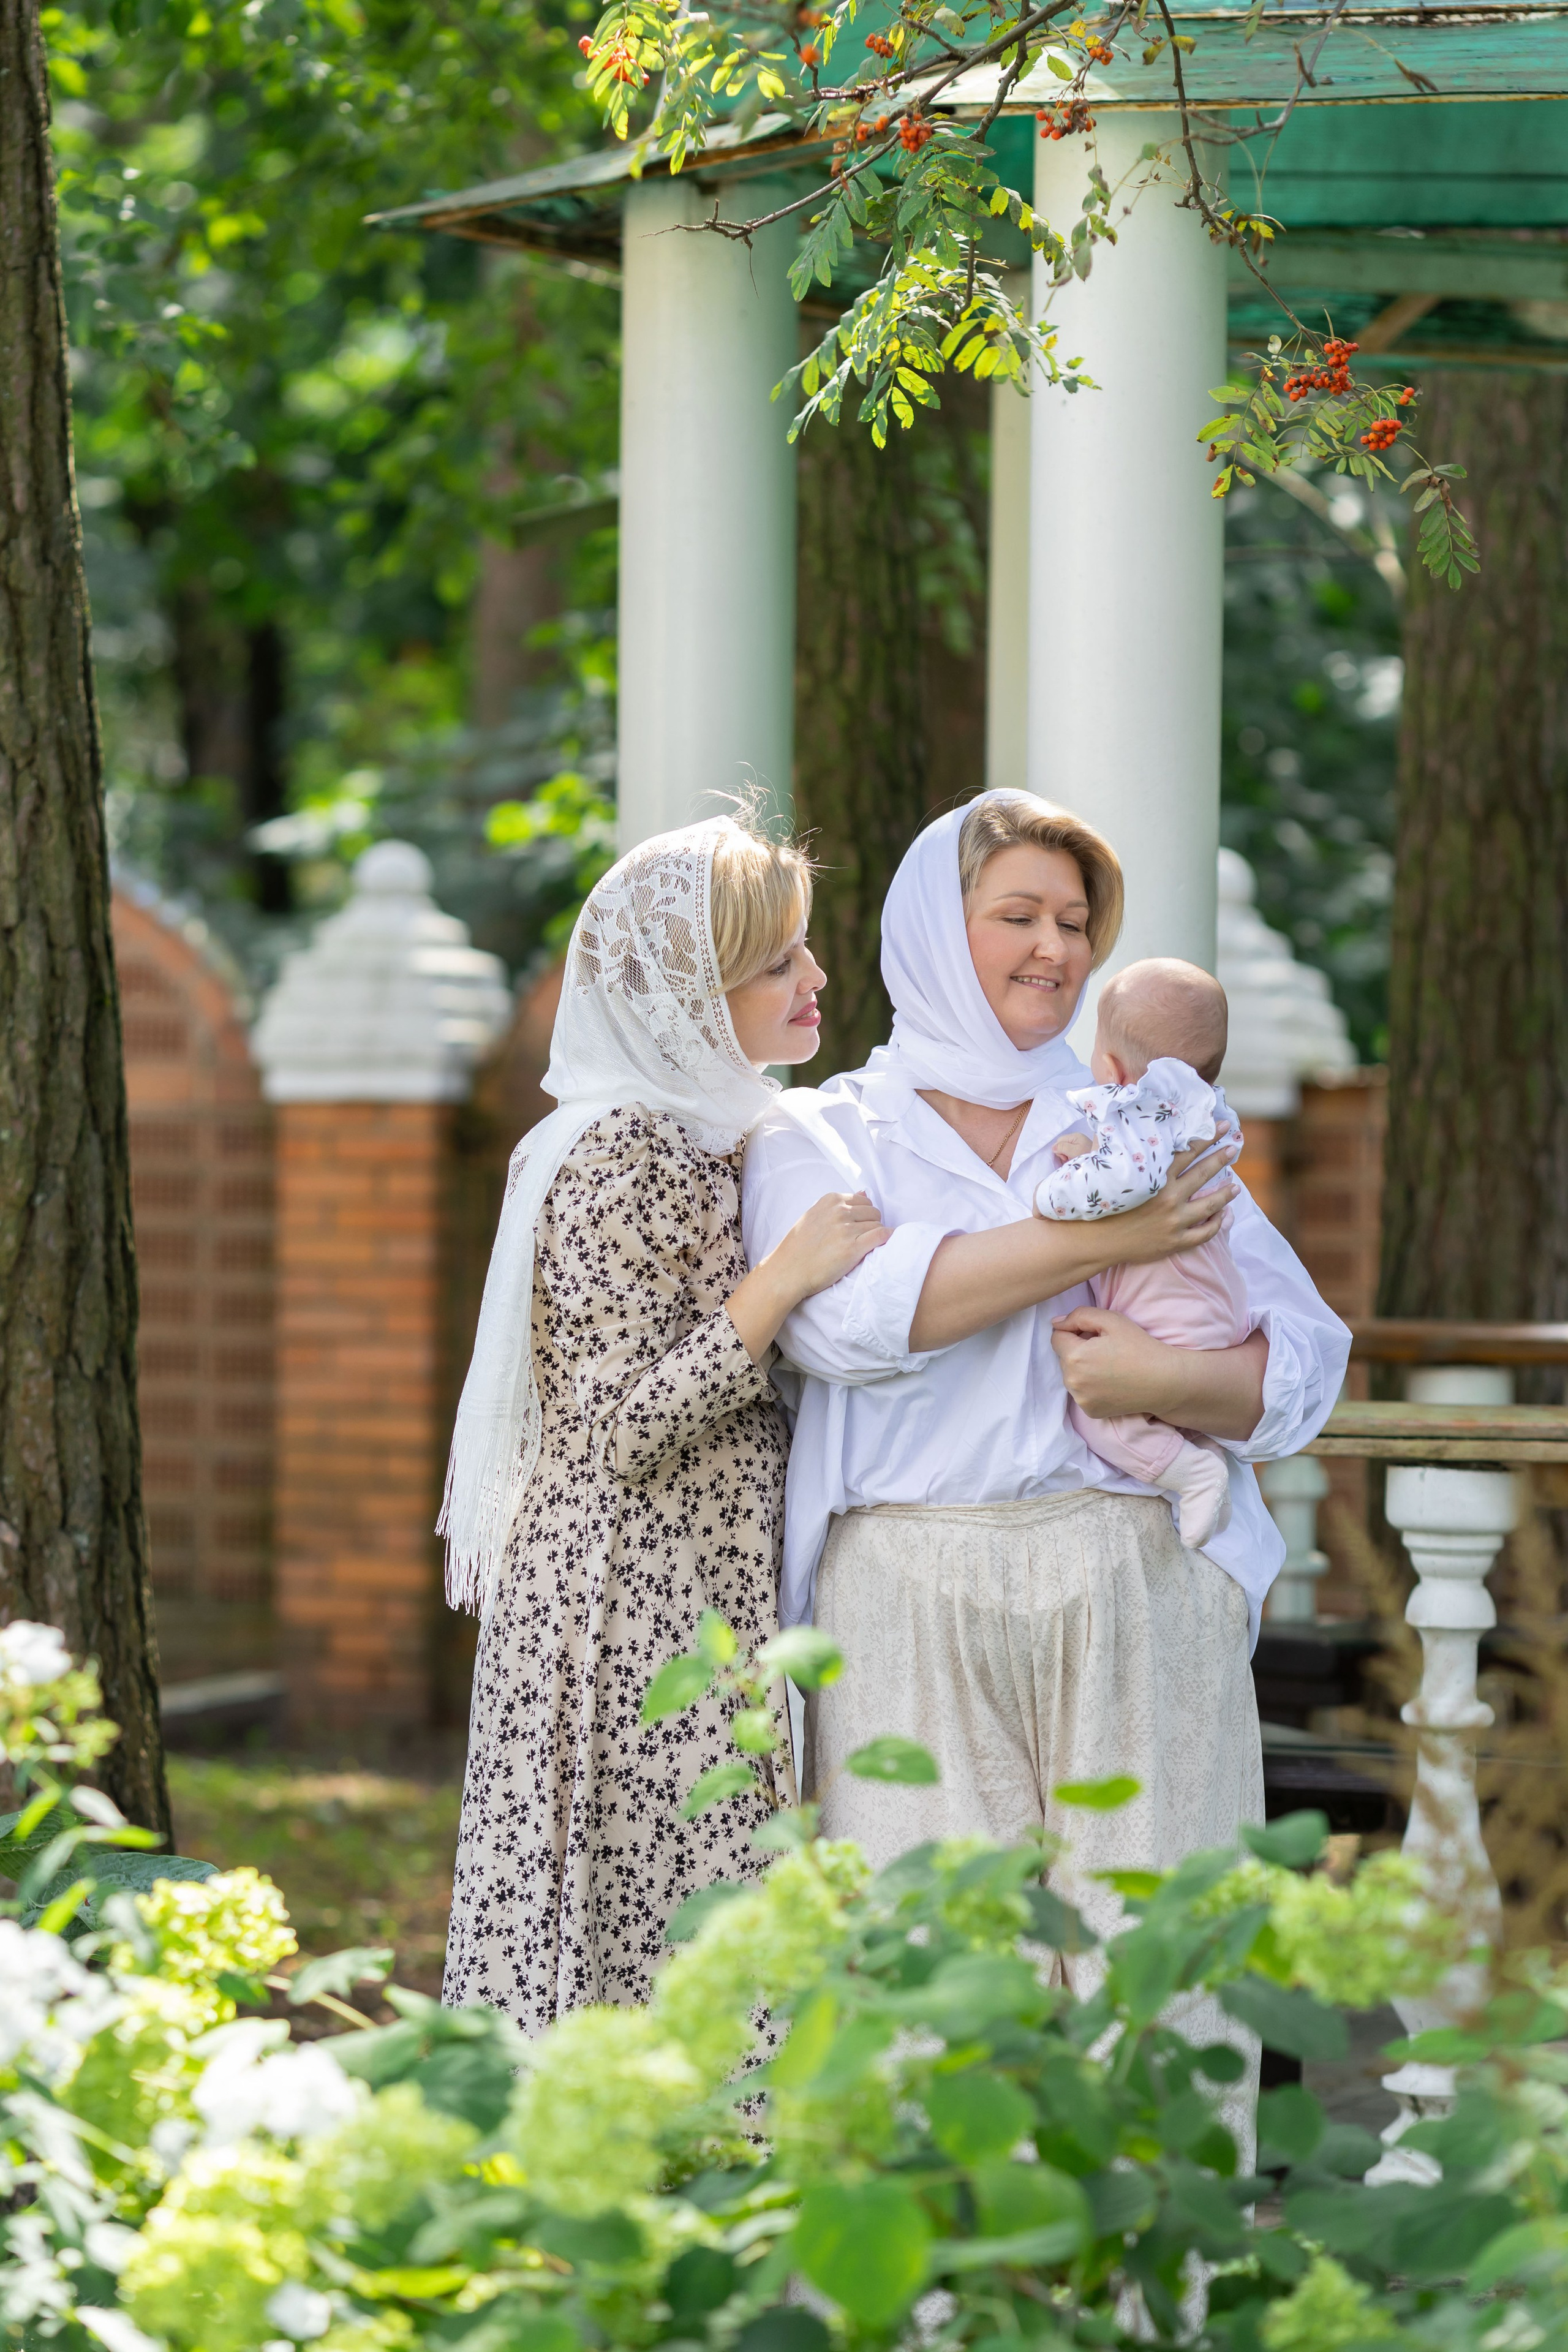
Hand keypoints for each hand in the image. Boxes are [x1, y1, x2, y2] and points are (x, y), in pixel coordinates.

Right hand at [769, 1191, 890, 1303]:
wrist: (788, 1271)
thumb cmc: (798, 1247)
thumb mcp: (814, 1215)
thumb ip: (838, 1205)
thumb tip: (864, 1192)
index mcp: (830, 1200)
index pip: (863, 1201)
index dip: (864, 1215)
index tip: (858, 1226)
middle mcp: (839, 1211)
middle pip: (873, 1212)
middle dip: (871, 1224)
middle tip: (861, 1238)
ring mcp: (846, 1229)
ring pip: (878, 1224)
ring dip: (875, 1235)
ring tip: (864, 1246)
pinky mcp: (852, 1248)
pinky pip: (881, 1236)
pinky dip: (886, 1238)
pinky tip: (884, 1244)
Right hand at [1052, 1129, 1094, 1164]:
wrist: (1099, 1163)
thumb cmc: (1087, 1156)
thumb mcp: (1074, 1151)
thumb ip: (1063, 1147)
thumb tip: (1053, 1147)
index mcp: (1075, 1136)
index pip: (1059, 1140)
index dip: (1059, 1149)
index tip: (1065, 1157)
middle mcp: (1076, 1138)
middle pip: (1061, 1144)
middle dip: (1062, 1152)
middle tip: (1068, 1159)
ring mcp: (1077, 1143)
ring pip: (1064, 1148)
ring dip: (1065, 1155)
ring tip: (1071, 1159)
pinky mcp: (1079, 1148)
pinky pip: (1068, 1150)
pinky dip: (1068, 1156)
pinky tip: (1073, 1159)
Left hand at [1052, 1309, 1268, 1440]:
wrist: (1163, 1381)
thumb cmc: (1139, 1347)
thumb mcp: (1111, 1320)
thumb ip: (1079, 1316)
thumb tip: (1056, 1323)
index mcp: (1074, 1357)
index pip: (1057, 1337)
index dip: (1075, 1331)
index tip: (1095, 1335)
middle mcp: (1072, 1382)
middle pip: (1063, 1357)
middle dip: (1077, 1350)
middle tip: (1106, 1350)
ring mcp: (1081, 1400)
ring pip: (1070, 1376)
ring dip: (1082, 1369)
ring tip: (1109, 1366)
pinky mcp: (1090, 1412)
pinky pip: (1081, 1393)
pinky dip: (1090, 1387)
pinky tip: (1110, 1382)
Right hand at [1097, 1137, 1237, 1267]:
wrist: (1095, 1241)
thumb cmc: (1099, 1204)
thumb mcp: (1108, 1171)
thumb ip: (1119, 1147)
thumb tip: (1119, 1122)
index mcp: (1155, 1177)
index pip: (1188, 1151)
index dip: (1207, 1137)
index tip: (1222, 1126)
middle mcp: (1169, 1197)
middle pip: (1202, 1174)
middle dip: (1221, 1158)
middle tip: (1234, 1147)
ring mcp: (1174, 1221)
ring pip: (1210, 1205)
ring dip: (1226, 1194)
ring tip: (1236, 1186)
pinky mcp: (1174, 1241)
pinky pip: (1204, 1234)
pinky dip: (1217, 1225)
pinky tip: (1224, 1216)